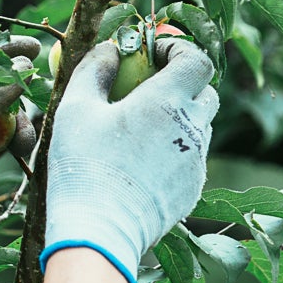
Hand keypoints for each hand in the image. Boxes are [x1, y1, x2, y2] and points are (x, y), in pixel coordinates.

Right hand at [41, 38, 217, 282]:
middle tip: (149, 86)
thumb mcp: (75, 109)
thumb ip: (94, 69)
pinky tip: (143, 160)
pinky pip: (193, 157)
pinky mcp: (192, 189)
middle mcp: (191, 129)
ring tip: (142, 125)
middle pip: (206, 91)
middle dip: (183, 82)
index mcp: (167, 101)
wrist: (99, 233)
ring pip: (201, 126)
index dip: (179, 48)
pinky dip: (176, 148)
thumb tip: (110, 50)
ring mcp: (196, 162)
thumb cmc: (83, 167)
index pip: (197, 60)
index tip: (152, 53)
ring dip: (180, 116)